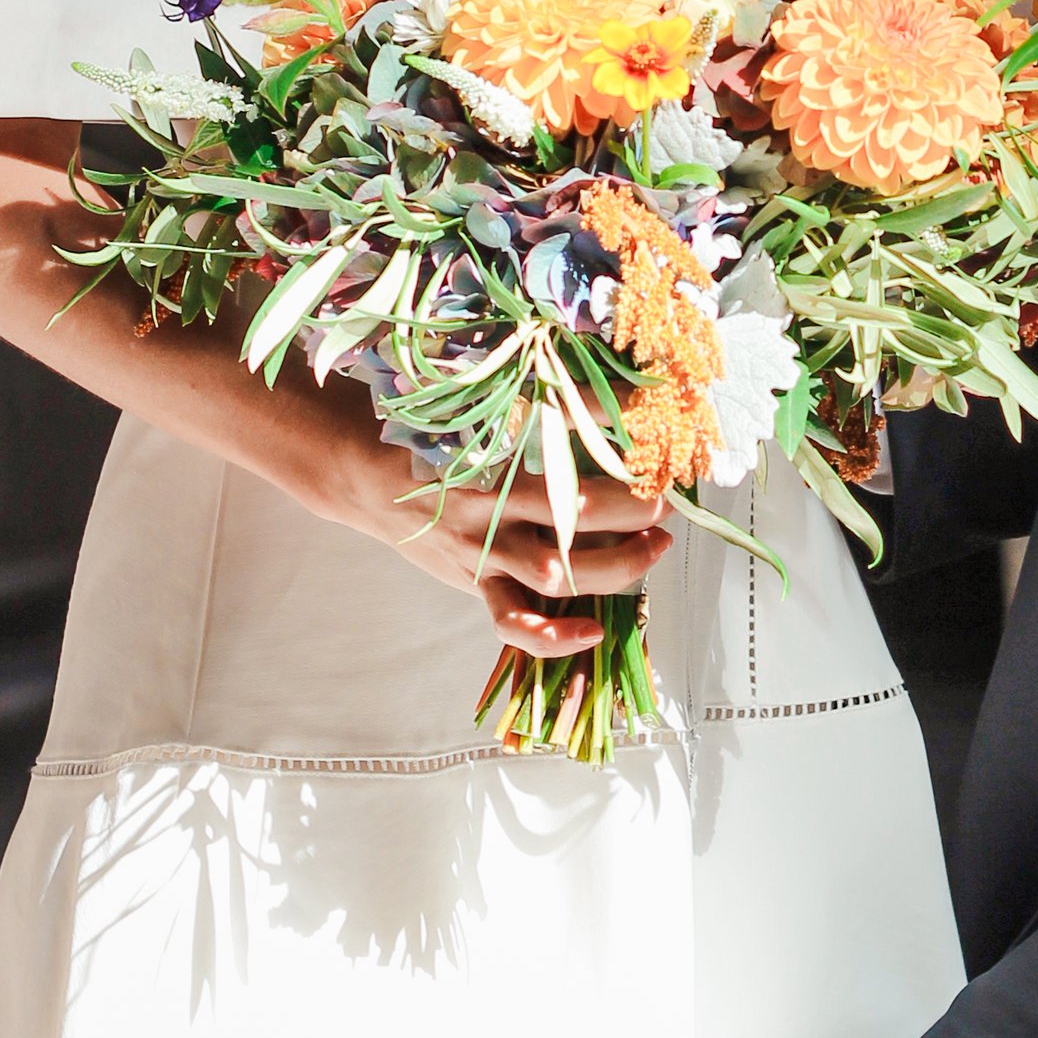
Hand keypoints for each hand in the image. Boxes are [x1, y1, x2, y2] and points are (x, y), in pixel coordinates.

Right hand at [298, 376, 669, 657]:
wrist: (371, 481)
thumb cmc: (438, 444)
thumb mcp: (485, 421)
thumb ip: (546, 416)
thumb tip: (616, 401)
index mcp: (495, 465)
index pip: (568, 467)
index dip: (622, 471)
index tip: (659, 459)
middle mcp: (492, 514)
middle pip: (574, 523)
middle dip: (633, 516)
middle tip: (667, 504)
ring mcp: (484, 556)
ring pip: (556, 576)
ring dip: (616, 566)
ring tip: (654, 547)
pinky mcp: (477, 585)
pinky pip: (514, 623)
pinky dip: (554, 636)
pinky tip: (595, 629)